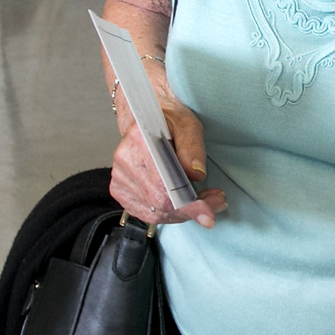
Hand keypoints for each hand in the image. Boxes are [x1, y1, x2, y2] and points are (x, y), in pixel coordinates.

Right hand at [108, 92, 227, 226]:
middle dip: (192, 208)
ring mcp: (120, 178)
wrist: (147, 120)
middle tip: (215, 202)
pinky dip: (169, 214)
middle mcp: (125, 161)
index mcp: (139, 140)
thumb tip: (196, 174)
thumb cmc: (168, 121)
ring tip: (204, 202)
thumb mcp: (188, 124)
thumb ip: (192, 147)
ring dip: (183, 212)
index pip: (163, 184)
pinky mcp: (120, 190)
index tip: (208, 211)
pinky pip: (147, 213)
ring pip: (155, 211)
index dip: (187, 203)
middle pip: (160, 202)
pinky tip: (183, 205)